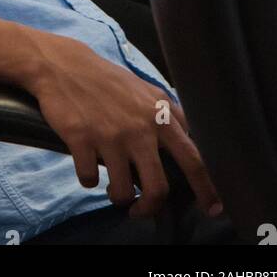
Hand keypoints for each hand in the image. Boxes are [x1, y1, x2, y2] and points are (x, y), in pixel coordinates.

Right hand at [23, 32, 221, 219]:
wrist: (63, 65)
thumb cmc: (108, 81)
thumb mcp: (146, 92)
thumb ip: (169, 117)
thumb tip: (193, 142)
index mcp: (160, 115)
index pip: (194, 159)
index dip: (207, 189)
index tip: (213, 208)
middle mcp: (140, 127)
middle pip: (159, 187)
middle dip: (152, 208)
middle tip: (144, 211)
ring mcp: (110, 135)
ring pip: (123, 191)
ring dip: (118, 197)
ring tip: (114, 190)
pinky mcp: (81, 139)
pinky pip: (89, 179)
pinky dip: (88, 180)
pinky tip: (86, 168)